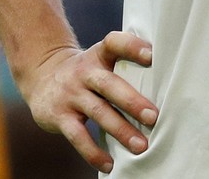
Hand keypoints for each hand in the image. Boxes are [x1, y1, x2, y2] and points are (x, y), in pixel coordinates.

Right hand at [17, 31, 157, 174]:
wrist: (40, 77)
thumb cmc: (84, 73)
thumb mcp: (98, 61)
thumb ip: (123, 68)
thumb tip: (167, 87)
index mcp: (97, 55)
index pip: (114, 43)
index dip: (131, 47)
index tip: (151, 55)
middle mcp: (83, 72)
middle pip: (108, 84)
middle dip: (132, 101)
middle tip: (153, 116)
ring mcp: (70, 94)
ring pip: (97, 111)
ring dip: (120, 129)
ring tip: (141, 146)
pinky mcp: (59, 116)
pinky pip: (78, 136)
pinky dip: (93, 152)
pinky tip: (109, 164)